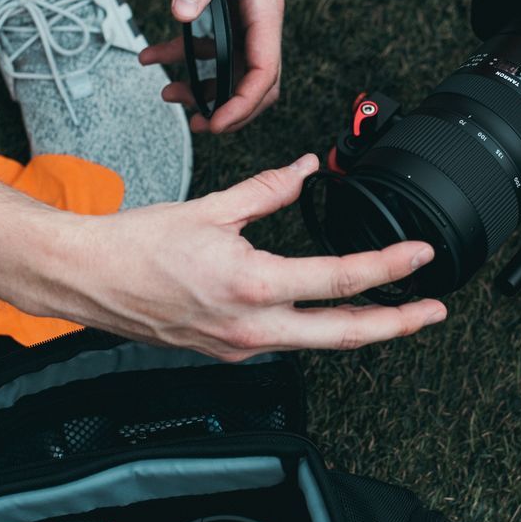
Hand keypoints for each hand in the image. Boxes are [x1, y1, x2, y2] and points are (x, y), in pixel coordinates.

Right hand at [32, 154, 445, 359]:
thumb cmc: (136, 246)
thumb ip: (268, 190)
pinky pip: (283, 342)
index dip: (390, 269)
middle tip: (433, 310)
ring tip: (393, 312)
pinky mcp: (227, 351)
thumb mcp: (212, 207)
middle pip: (344, 335)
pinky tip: (326, 312)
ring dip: (357, 328)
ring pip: (315, 343)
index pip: (340, 280)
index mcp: (253, 286)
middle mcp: (251, 327)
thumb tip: (304, 170)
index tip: (420, 257)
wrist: (87, 279)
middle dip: (397, 325)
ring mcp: (240, 346)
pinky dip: (312, 327)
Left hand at [139, 0, 283, 132]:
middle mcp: (260, 14)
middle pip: (257, 79)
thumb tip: (182, 14)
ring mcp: (246, 12)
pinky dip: (186, 56)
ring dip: (203, 86)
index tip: (216, 121)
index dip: (243, 103)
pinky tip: (155, 56)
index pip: (265, 68)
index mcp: (265, 3)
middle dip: (228, 108)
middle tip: (196, 123)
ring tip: (168, 94)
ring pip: (233, 66)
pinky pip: (213, 44)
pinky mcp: (229, 5)